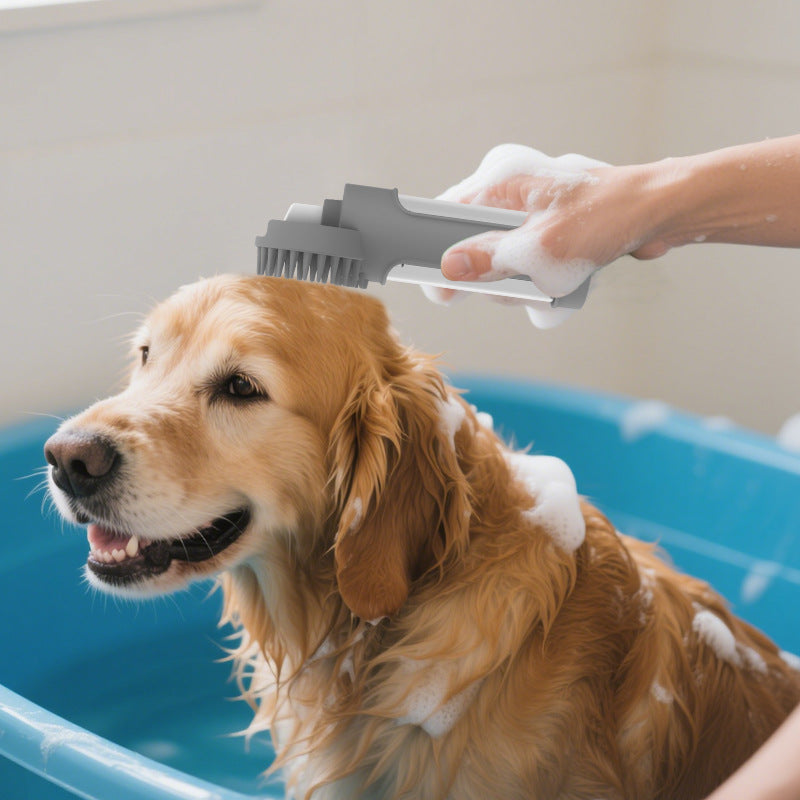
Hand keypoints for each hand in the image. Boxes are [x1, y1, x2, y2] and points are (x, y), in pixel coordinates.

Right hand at [427, 144, 667, 327]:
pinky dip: (540, 283)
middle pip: (471, 247)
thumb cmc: (608, 216)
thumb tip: (449, 268)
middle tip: (521, 286)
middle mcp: (508, 191)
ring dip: (523, 286)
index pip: (443, 215)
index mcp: (499, 180)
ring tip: (554, 284)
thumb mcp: (540, 247)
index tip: (440, 286)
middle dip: (497, 278)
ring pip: (500, 262)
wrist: (662, 212)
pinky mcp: (544, 226)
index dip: (436, 252)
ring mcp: (526, 210)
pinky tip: (564, 285)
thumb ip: (489, 259)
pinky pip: (526, 264)